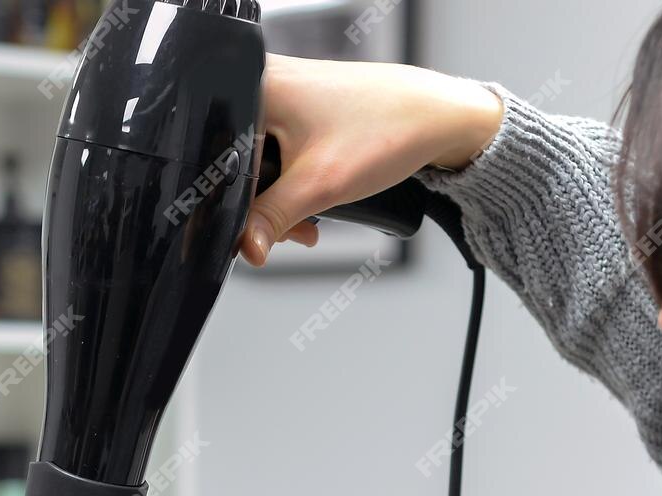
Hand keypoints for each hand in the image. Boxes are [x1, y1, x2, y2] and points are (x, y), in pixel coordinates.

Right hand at [243, 57, 504, 265]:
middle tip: (295, 228)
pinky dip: (294, 177)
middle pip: (239, 160)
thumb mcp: (320, 185)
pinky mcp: (301, 103)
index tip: (261, 232)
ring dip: (282, 195)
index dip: (239, 205)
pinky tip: (316, 191)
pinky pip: (280, 148)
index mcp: (257, 86)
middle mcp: (266, 81)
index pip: (222, 160)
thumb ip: (271, 220)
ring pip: (261, 158)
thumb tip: (245, 249)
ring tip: (314, 212)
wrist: (439, 117)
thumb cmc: (389, 129)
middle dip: (265, 204)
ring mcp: (284, 90)